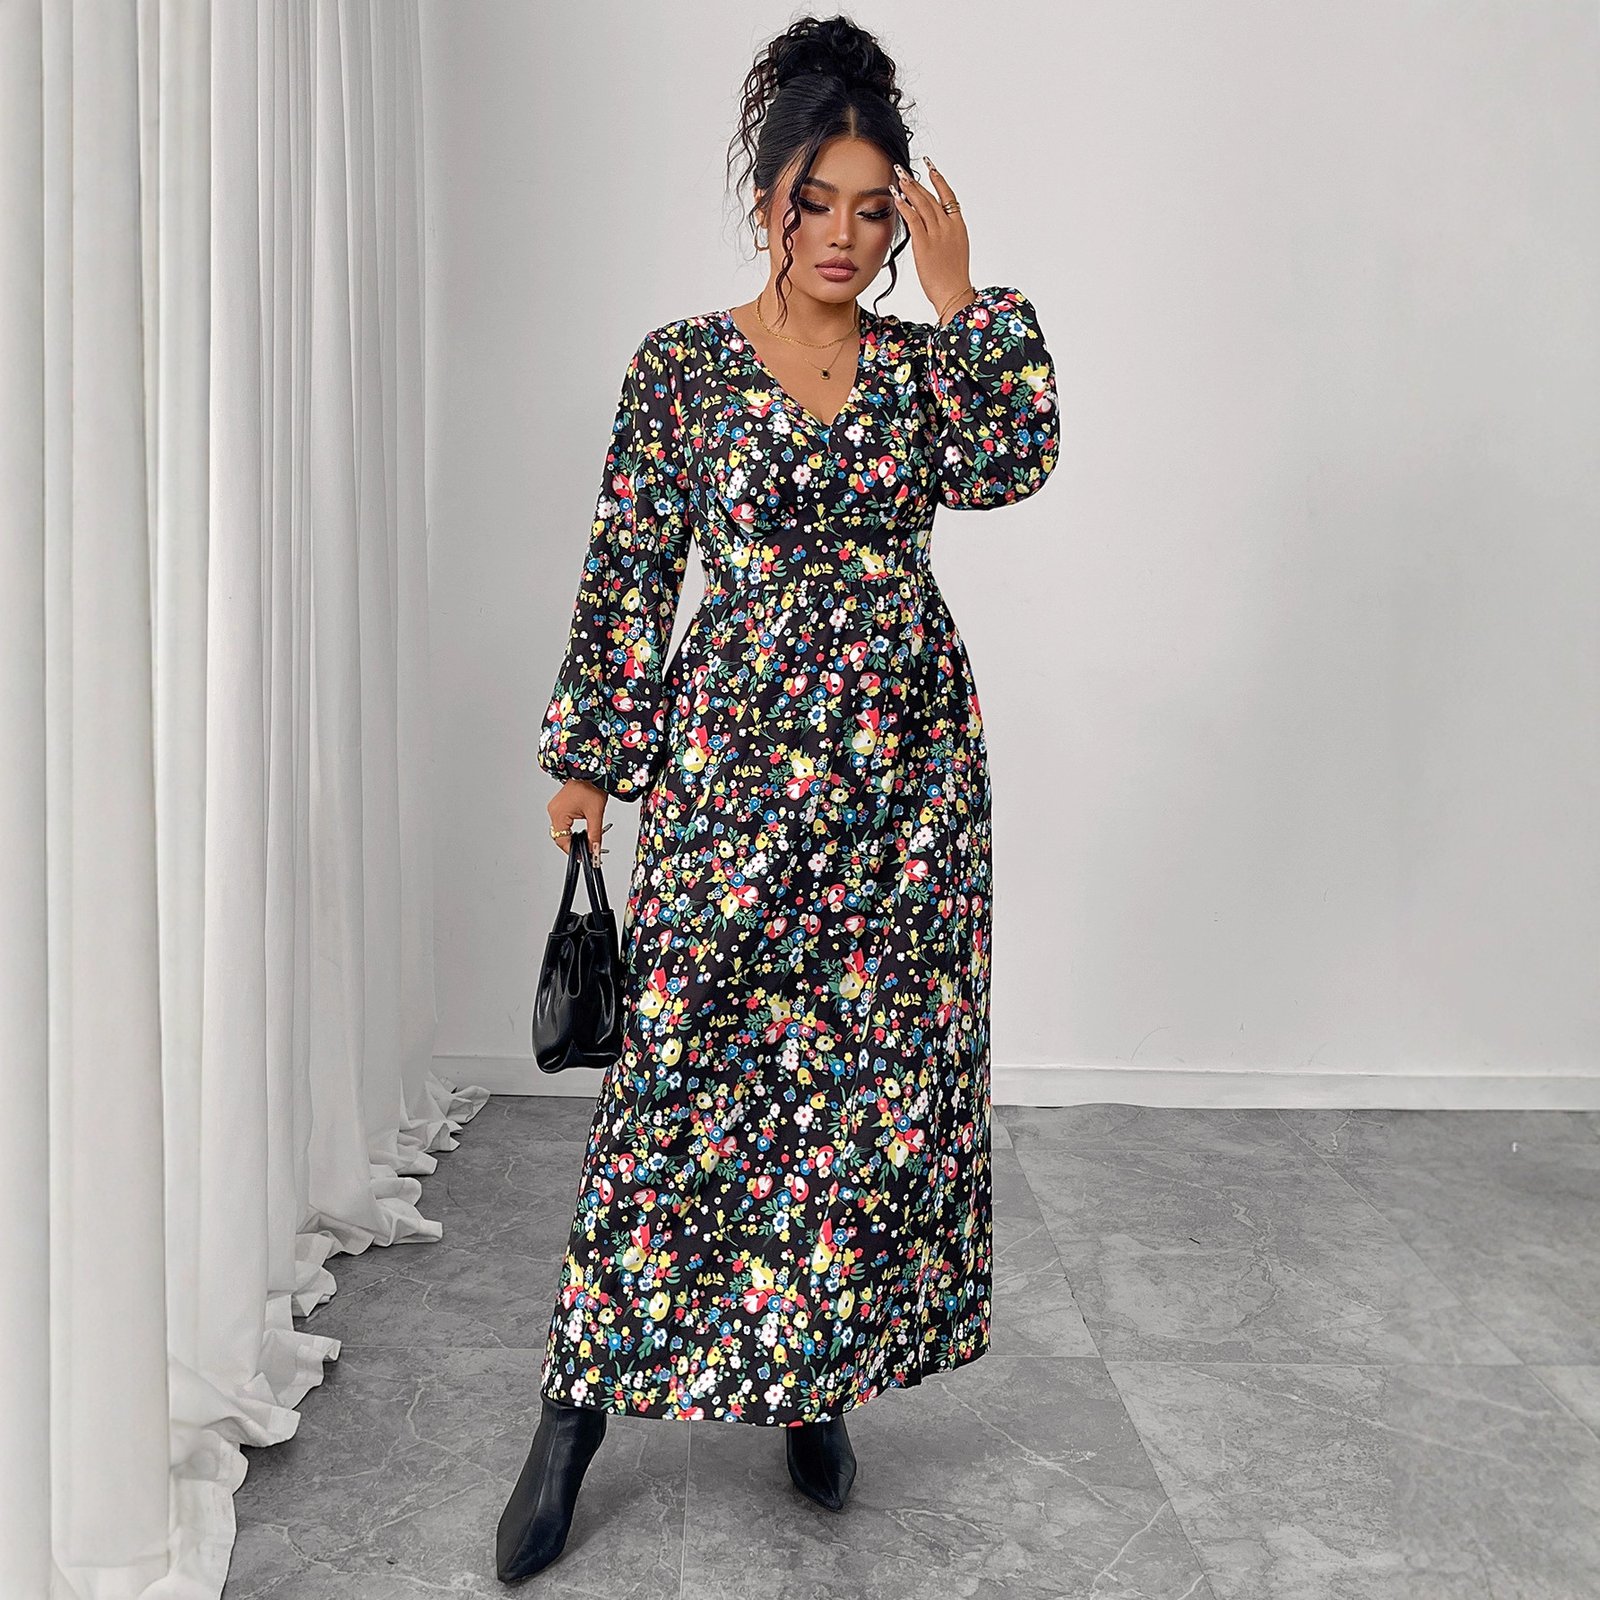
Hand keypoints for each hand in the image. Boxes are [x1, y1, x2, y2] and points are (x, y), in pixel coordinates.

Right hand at [547, 778, 609, 861]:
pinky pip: (562, 823)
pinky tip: (580, 833)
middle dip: (573, 846)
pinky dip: (570, 830)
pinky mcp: (560, 806)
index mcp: (559, 813)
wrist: (592, 771)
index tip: (583, 856)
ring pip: (561, 831)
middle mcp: (554, 810)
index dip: (573, 851)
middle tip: (585, 852)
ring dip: (572, 838)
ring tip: (584, 843)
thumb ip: (594, 835)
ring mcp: (555, 808)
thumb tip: (594, 849)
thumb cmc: (592, 786)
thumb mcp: (595, 814)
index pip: (562, 840)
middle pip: (560, 837)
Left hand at [889, 156, 975, 323]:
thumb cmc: (953, 277)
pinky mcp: (925, 243)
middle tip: (904, 170)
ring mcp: (937, 234)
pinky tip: (897, 197)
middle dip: (916, 182)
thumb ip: (944, 235)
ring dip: (909, 189)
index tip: (930, 167)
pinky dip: (905, 206)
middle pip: (931, 197)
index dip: (938, 180)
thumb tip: (931, 227)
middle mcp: (949, 226)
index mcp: (958, 226)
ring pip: (922, 204)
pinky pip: (913, 219)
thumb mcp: (954, 250)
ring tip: (898, 177)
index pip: (948, 196)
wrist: (954, 293)